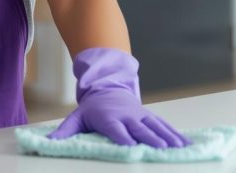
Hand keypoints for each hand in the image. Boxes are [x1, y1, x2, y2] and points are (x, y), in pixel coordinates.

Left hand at [47, 48, 189, 147]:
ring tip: (180, 147)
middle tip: (162, 148)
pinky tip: (186, 143)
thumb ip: (64, 131)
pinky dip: (175, 134)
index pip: (116, 129)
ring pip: (156, 126)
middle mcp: (127, 116)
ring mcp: (140, 115)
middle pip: (140, 128)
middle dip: (151, 138)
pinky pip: (163, 125)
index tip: (132, 146)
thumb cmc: (91, 109)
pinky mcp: (149, 115)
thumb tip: (49, 141)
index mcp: (109, 118)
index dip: (124, 137)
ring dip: (168, 136)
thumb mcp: (76, 117)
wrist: (107, 88)